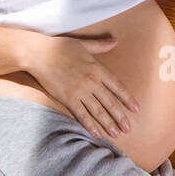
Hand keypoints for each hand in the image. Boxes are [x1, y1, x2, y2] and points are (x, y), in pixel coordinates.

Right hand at [26, 32, 140, 139]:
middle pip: (111, 102)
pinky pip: (82, 115)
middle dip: (121, 117)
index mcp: (97, 68)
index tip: (136, 109)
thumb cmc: (60, 46)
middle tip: (128, 128)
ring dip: (109, 124)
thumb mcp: (83, 44)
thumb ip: (100, 45)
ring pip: (98, 111)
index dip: (128, 99)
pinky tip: (97, 134)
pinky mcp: (68, 99)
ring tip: (117, 134)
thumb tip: (115, 41)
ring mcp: (80, 91)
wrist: (38, 53)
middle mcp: (91, 81)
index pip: (118, 87)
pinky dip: (90, 125)